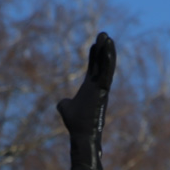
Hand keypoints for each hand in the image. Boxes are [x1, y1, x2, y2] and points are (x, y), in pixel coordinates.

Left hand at [55, 32, 114, 169]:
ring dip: (107, 51)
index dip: (94, 55)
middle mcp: (98, 86)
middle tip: (104, 34)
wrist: (81, 135)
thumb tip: (61, 103)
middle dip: (102, 49)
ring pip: (106, 66)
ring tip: (107, 37)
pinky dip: (108, 60)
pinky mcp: (103, 91)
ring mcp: (102, 88)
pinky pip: (107, 72)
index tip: (95, 43)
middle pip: (101, 63)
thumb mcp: (66, 109)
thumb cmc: (76, 124)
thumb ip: (64, 103)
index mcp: (91, 88)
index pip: (94, 67)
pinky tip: (108, 48)